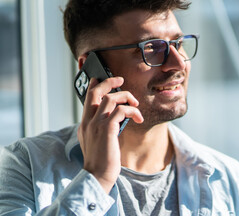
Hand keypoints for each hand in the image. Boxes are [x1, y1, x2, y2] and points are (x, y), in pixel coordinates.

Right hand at [78, 77, 142, 192]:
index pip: (88, 98)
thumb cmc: (100, 161)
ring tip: (135, 105)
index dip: (95, 85)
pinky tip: (138, 119)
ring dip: (126, 97)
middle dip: (109, 82)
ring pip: (110, 98)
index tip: (101, 78)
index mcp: (84, 124)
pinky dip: (132, 111)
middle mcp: (88, 121)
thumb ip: (100, 127)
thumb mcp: (96, 141)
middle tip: (121, 80)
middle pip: (96, 92)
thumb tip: (114, 117)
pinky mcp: (107, 129)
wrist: (97, 176)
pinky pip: (121, 110)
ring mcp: (96, 125)